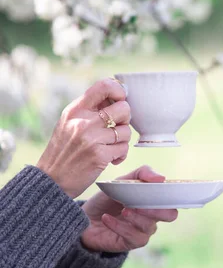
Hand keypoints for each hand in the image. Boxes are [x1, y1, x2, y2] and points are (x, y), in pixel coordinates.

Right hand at [37, 78, 131, 197]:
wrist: (51, 181)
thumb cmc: (64, 151)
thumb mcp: (69, 123)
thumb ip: (90, 110)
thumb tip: (118, 97)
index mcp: (75, 110)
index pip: (104, 86)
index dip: (119, 91)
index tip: (120, 100)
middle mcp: (83, 121)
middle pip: (124, 108)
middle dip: (125, 119)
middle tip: (116, 129)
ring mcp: (92, 138)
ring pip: (126, 131)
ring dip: (122, 140)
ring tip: (110, 147)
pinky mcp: (100, 155)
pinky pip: (124, 149)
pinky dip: (120, 155)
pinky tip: (110, 159)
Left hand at [81, 166, 177, 252]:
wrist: (85, 218)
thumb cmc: (108, 199)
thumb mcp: (123, 181)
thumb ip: (142, 174)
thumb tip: (162, 178)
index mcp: (154, 201)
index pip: (173, 200)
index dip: (172, 196)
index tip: (160, 190)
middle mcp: (153, 217)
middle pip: (170, 215)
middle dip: (157, 209)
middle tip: (141, 203)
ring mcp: (143, 231)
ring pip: (150, 226)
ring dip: (136, 217)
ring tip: (123, 209)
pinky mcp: (131, 243)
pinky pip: (133, 236)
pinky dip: (119, 226)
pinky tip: (107, 218)